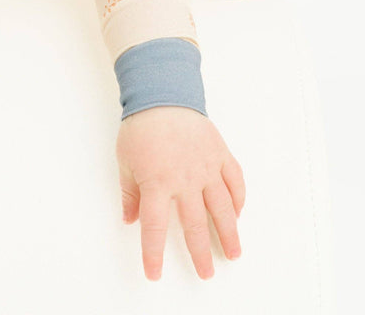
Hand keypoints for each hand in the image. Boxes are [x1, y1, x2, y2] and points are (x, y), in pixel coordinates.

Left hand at [116, 106, 244, 279]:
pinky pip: (234, 181)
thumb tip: (130, 219)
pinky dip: (238, 199)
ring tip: (233, 253)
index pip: (155, 228)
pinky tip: (238, 213)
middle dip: (199, 253)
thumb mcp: (125, 159)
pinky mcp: (220, 153)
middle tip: (206, 273)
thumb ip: (130, 192)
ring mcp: (206, 167)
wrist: (163, 92)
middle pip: (194, 225)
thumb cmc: (141, 125)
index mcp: (157, 182)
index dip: (154, 253)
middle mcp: (185, 179)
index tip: (154, 272)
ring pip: (221, 208)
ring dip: (228, 233)